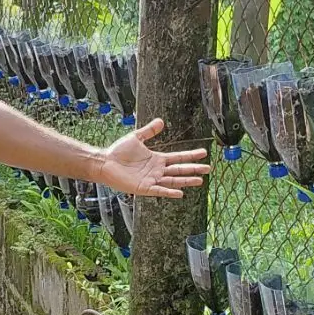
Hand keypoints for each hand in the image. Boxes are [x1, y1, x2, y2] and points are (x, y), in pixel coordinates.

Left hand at [93, 118, 211, 197]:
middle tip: (208, 168)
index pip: (178, 158)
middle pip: (179, 170)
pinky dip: (169, 192)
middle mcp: (157, 171)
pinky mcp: (143, 188)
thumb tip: (161, 121)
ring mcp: (151, 180)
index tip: (204, 153)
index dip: (190, 155)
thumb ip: (149, 131)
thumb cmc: (118, 152)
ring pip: (173, 181)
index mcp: (157, 159)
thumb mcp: (136, 137)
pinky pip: (159, 191)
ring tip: (200, 180)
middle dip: (193, 169)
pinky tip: (180, 193)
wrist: (105, 162)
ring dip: (186, 181)